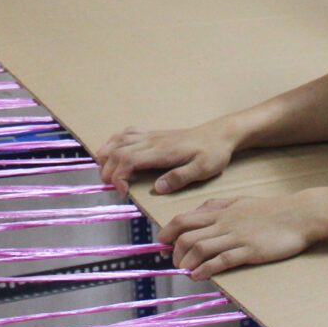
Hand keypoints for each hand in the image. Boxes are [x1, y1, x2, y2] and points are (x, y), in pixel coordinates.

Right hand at [94, 125, 235, 195]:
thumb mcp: (203, 169)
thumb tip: (157, 188)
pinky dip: (113, 142)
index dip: (118, 176)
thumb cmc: (214, 153)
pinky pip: (126, 133)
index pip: (128, 159)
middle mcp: (153, 140)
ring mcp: (151, 135)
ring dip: (106, 157)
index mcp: (162, 151)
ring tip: (108, 175)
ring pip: (118, 141)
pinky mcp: (153, 134)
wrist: (221, 134)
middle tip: (116, 189)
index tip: (123, 192)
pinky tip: (111, 152)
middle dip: (108, 171)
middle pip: (117, 151)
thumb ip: (180, 178)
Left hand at [159, 195, 314, 279]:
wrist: (299, 215)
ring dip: (186, 262)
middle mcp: (225, 223)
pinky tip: (198, 276)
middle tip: (171, 262)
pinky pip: (223, 260)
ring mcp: (237, 237)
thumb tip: (197, 212)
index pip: (184, 219)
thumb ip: (217, 206)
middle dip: (173, 251)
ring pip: (201, 248)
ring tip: (182, 271)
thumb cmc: (270, 209)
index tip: (162, 243)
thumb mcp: (239, 201)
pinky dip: (206, 269)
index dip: (168, 232)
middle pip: (187, 235)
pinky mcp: (250, 251)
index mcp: (221, 211)